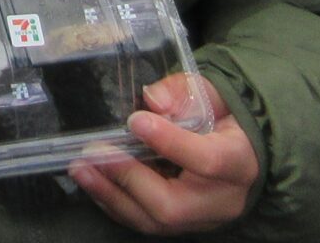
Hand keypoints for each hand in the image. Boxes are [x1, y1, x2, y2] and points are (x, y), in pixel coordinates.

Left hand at [69, 75, 257, 233]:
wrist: (234, 147)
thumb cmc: (217, 116)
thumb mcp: (206, 93)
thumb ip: (181, 93)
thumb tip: (153, 101)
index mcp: (239, 160)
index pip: (209, 161)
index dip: (171, 143)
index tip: (135, 121)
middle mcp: (222, 200)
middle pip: (174, 205)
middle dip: (128, 178)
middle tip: (93, 152)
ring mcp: (201, 218)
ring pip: (154, 221)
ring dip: (111, 195)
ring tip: (80, 169)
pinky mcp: (181, 225)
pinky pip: (144, 223)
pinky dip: (114, 203)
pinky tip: (92, 182)